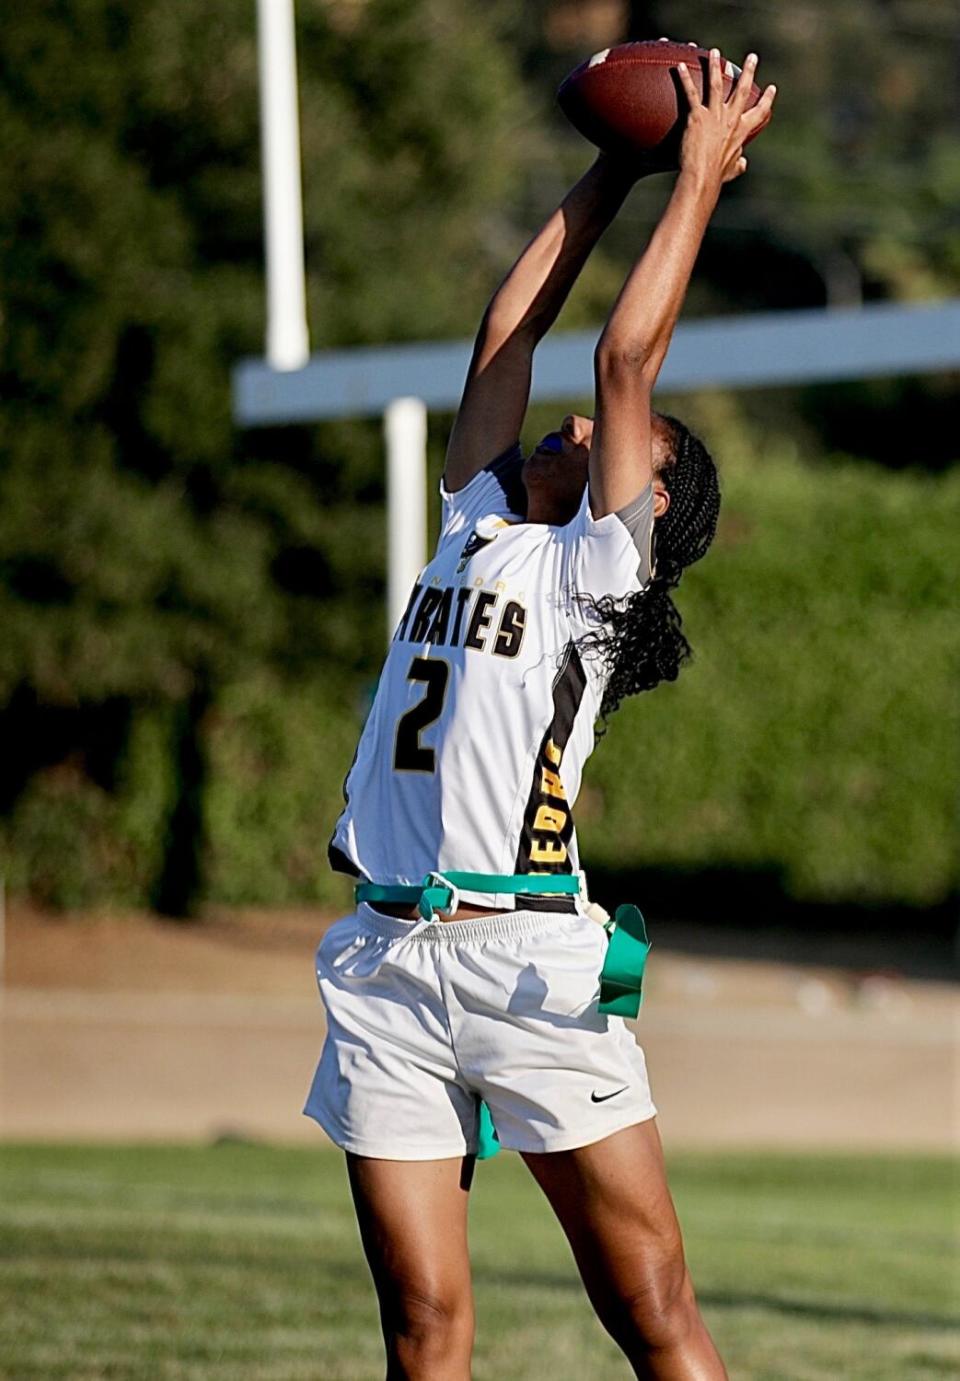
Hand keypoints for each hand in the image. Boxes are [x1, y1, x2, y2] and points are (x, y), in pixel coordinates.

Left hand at [676, 49, 775, 189]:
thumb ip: (738, 164)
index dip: (767, 100)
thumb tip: (743, 164)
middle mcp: (730, 119)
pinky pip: (691, 94)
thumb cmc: (716, 177)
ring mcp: (714, 116)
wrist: (703, 178)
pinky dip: (685, 79)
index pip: (759, 112)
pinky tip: (682, 66)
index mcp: (741, 131)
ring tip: (715, 52)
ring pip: (717, 84)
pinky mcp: (697, 117)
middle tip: (752, 57)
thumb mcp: (732, 170)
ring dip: (716, 66)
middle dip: (748, 72)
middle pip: (742, 90)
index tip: (771, 88)